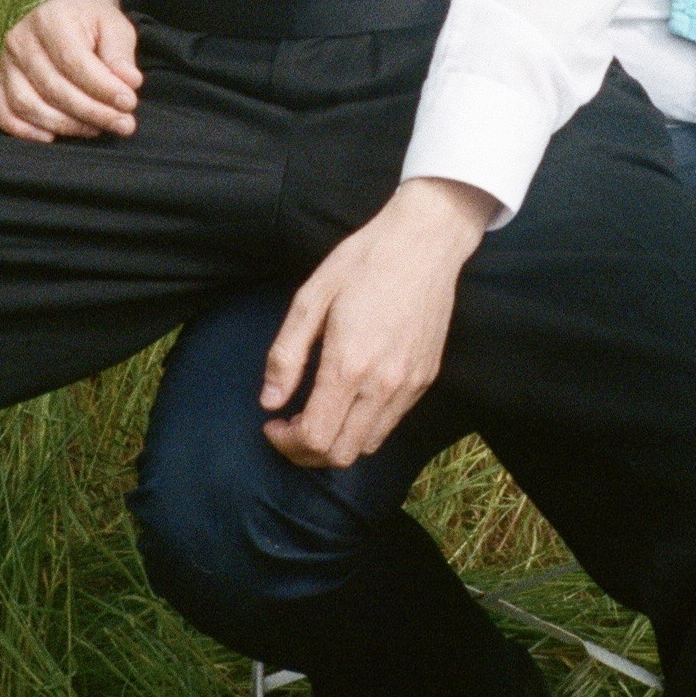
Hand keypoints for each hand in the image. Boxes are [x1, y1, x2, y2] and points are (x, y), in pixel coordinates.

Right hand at [0, 0, 141, 143]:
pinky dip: (23, 130)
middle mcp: (21, 39)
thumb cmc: (94, 23)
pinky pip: (0, 111)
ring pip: (28, 104)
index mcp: (51, 19)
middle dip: (91, 112)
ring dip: (65, 125)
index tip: (129, 104)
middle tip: (123, 124)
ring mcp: (5, 62)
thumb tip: (130, 83)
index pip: (74, 62)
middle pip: (53, 87)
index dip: (102, 88)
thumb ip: (121, 55)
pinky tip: (52, 137)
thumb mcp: (116, 27)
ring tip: (96, 129)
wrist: (69, 12)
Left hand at [260, 177, 496, 469]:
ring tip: (317, 415)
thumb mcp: (311, 298)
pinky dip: (363, 427)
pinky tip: (349, 399)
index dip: (285, 442)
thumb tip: (269, 401)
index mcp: (349, 365)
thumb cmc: (362, 262)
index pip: (314, 437)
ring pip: (368, 446)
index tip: (272, 422)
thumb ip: (286, 355)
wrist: (424, 242)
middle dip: (305, 452)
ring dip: (336, 443)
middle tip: (288, 426)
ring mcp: (409, 385)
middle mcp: (383, 385)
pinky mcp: (426, 379)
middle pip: (340, 454)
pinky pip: (391, 424)